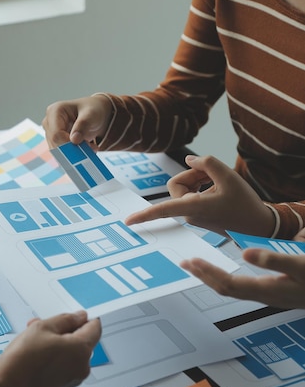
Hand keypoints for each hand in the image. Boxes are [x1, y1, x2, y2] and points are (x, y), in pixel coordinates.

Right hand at [0, 311, 101, 386]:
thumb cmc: (23, 360)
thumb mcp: (43, 327)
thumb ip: (66, 319)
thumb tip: (79, 317)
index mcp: (81, 349)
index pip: (95, 328)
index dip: (84, 319)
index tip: (75, 316)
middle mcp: (82, 366)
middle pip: (83, 341)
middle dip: (66, 332)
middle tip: (48, 328)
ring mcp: (74, 378)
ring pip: (73, 354)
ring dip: (59, 345)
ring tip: (38, 342)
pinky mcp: (64, 386)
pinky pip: (66, 366)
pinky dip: (57, 359)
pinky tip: (39, 355)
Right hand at [42, 95, 112, 148]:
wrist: (94, 114)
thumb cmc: (92, 110)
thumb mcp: (91, 115)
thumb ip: (83, 125)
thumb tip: (74, 140)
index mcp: (55, 111)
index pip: (56, 134)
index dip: (68, 144)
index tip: (85, 147)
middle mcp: (49, 122)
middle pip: (56, 144)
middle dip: (73, 149)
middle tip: (91, 147)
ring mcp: (50, 133)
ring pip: (58, 151)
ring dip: (75, 153)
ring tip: (90, 146)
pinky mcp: (55, 142)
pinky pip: (61, 154)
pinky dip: (74, 154)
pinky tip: (85, 148)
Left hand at [125, 155, 275, 236]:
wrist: (257, 225)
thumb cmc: (244, 203)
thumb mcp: (229, 176)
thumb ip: (207, 163)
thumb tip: (188, 161)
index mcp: (195, 207)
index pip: (163, 209)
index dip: (144, 214)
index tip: (128, 221)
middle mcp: (189, 214)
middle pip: (176, 184)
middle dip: (192, 175)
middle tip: (213, 174)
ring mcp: (192, 216)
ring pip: (184, 188)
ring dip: (199, 180)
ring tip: (220, 184)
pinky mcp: (196, 215)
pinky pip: (191, 194)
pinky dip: (202, 186)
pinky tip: (219, 190)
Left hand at [180, 249, 304, 309]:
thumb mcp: (301, 265)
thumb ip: (275, 260)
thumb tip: (245, 253)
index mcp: (266, 290)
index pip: (228, 283)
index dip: (208, 273)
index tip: (192, 261)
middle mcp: (263, 296)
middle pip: (225, 289)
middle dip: (204, 276)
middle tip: (186, 262)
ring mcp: (268, 295)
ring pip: (233, 289)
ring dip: (213, 277)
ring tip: (198, 266)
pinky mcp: (273, 291)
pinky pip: (243, 287)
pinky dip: (228, 277)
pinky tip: (225, 270)